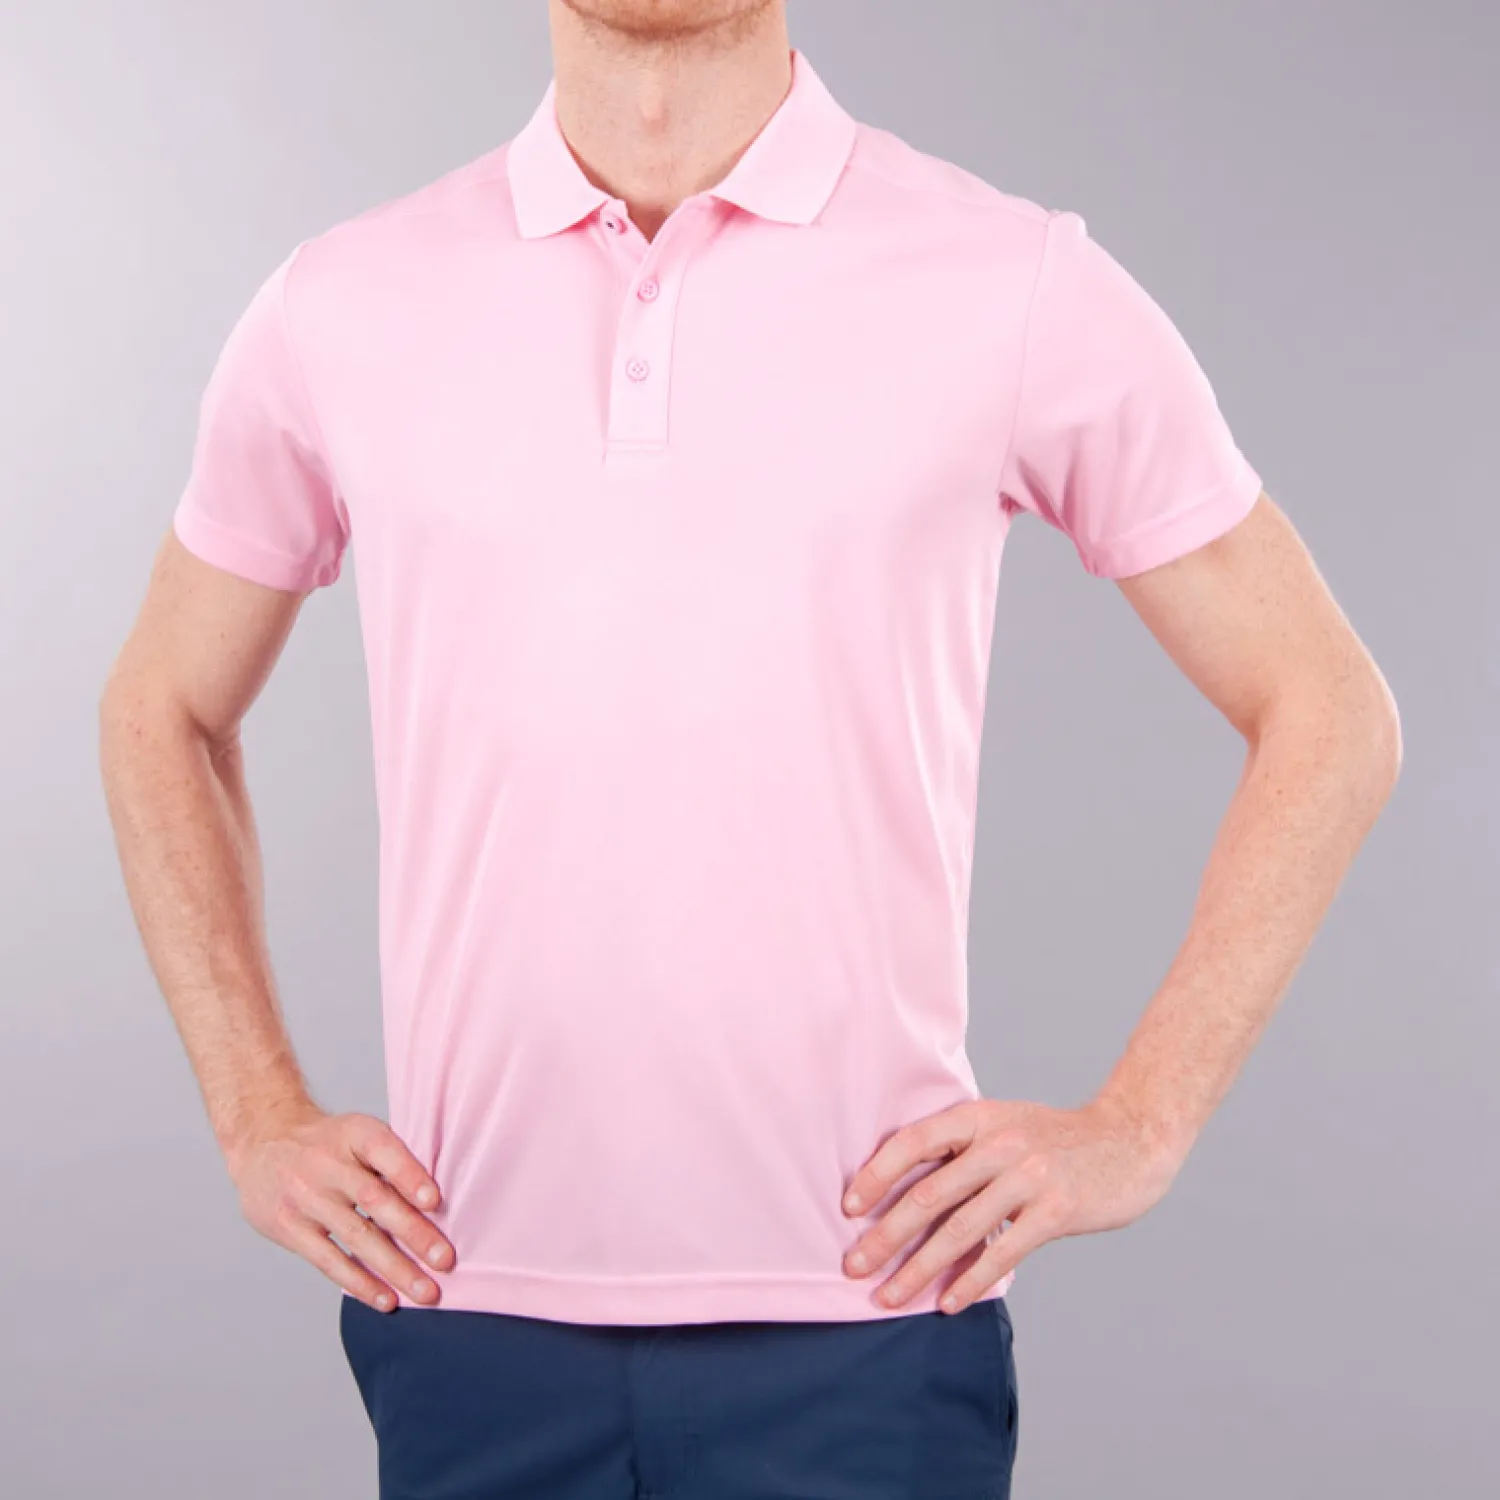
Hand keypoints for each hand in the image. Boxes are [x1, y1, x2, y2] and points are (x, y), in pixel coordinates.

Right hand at [225, 1102, 453, 1311]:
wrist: (262, 1140)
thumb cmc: (328, 1142)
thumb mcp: (357, 1132)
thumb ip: (392, 1159)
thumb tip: (438, 1203)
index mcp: (353, 1133)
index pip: (383, 1151)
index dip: (409, 1175)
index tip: (435, 1201)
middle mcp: (327, 1164)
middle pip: (374, 1200)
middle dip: (413, 1232)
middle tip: (444, 1259)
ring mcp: (306, 1198)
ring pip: (356, 1236)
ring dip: (394, 1268)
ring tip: (425, 1291)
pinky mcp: (289, 1228)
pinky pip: (329, 1260)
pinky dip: (360, 1283)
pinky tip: (386, 1299)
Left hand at [840, 1096, 1185, 1312]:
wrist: (1130, 1141)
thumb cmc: (1053, 1139)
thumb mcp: (1003, 1124)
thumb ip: (961, 1148)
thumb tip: (901, 1191)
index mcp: (978, 1117)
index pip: (914, 1143)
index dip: (876, 1175)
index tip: (848, 1208)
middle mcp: (999, 1143)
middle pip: (928, 1195)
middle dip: (884, 1236)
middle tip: (853, 1267)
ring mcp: (1028, 1177)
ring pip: (959, 1231)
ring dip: (918, 1269)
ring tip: (889, 1297)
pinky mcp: (1055, 1211)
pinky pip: (1001, 1253)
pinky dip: (969, 1281)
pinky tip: (946, 1303)